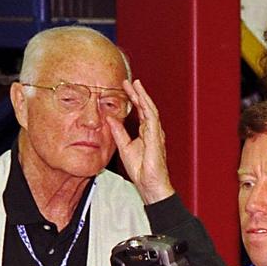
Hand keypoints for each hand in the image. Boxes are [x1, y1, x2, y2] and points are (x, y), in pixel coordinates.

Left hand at [108, 79, 174, 203]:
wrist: (150, 184)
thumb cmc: (141, 170)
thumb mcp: (124, 147)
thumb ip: (118, 132)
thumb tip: (110, 119)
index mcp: (146, 133)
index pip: (140, 111)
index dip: (133, 99)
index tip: (125, 88)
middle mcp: (153, 131)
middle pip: (145, 107)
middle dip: (138, 93)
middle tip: (129, 81)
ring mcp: (156, 133)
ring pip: (150, 109)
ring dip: (143, 96)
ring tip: (135, 85)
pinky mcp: (156, 138)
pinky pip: (152, 118)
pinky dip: (146, 107)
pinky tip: (141, 99)